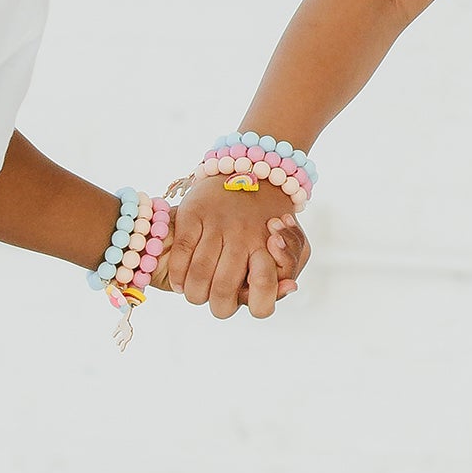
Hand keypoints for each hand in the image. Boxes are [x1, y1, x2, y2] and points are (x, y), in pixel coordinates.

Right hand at [157, 176, 307, 318]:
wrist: (251, 167)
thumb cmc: (268, 216)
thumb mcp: (288, 241)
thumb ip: (285, 268)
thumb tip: (293, 286)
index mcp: (267, 245)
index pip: (264, 290)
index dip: (257, 303)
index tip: (250, 295)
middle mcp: (243, 236)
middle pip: (223, 291)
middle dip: (218, 305)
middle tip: (215, 301)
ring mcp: (217, 224)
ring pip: (199, 275)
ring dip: (195, 293)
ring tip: (195, 293)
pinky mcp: (194, 213)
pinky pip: (181, 252)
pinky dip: (178, 274)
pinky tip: (180, 282)